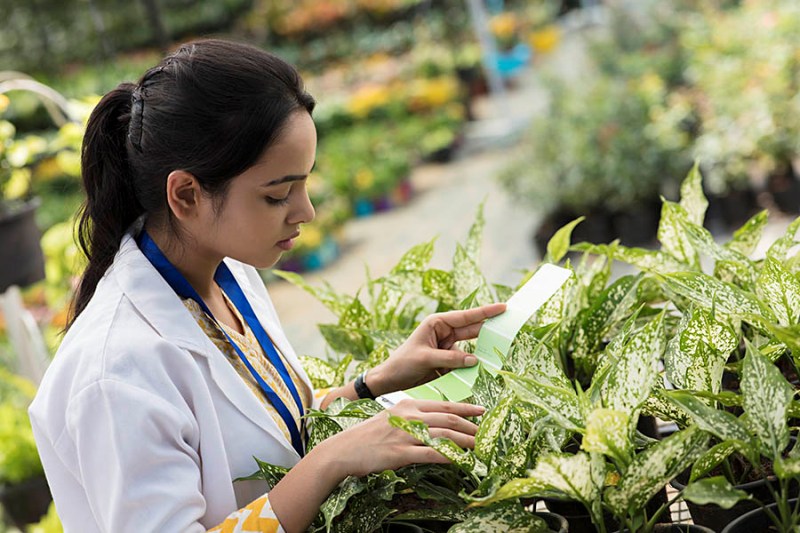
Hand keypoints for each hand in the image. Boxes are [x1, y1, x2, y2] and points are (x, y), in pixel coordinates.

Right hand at [319, 399, 484, 477]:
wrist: (343, 449)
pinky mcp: (400, 453)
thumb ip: (412, 419)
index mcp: (408, 406)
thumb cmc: (367, 436)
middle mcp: (409, 417)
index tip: (481, 411)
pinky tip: (460, 460)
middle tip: (486, 433)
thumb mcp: (391, 419)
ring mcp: (405, 434)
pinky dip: (449, 456)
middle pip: (448, 419)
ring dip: (465, 441)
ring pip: (444, 435)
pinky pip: (431, 453)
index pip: (443, 405)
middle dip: (470, 427)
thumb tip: (433, 424)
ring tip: (480, 447)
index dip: (465, 409)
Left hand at [366, 303, 505, 395]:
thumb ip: (450, 358)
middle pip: (472, 330)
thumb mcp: (425, 358)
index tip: (503, 307)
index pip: (465, 316)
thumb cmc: (402, 363)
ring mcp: (448, 347)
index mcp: (437, 323)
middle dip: (490, 328)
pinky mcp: (449, 362)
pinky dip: (474, 366)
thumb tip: (474, 360)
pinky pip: (466, 362)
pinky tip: (485, 369)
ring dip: (483, 351)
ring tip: (501, 350)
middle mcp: (444, 333)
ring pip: (472, 348)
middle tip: (510, 326)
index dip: (485, 312)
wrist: (390, 380)